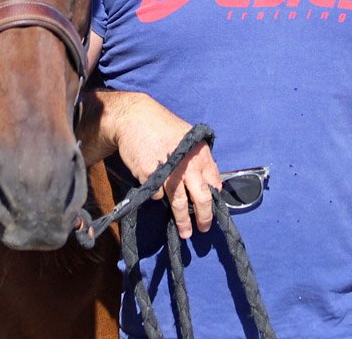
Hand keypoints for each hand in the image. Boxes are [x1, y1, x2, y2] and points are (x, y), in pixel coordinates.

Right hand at [111, 94, 222, 238]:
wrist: (136, 119)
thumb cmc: (164, 128)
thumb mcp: (190, 139)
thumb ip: (201, 160)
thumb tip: (213, 184)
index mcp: (202, 155)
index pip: (214, 184)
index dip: (214, 201)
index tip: (212, 211)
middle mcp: (189, 165)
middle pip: (202, 199)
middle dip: (205, 217)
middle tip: (204, 228)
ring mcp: (170, 172)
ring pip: (180, 204)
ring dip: (183, 221)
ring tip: (185, 232)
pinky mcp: (151, 177)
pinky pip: (158, 195)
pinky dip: (159, 197)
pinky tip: (157, 191)